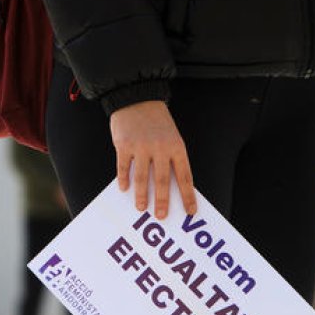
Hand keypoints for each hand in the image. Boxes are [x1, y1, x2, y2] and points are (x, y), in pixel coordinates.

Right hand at [109, 100, 196, 218]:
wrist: (137, 98)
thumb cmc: (156, 122)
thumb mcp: (171, 137)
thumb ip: (171, 159)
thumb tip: (169, 188)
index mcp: (176, 147)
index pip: (185, 176)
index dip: (188, 196)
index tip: (190, 211)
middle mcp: (160, 147)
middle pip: (162, 180)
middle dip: (163, 201)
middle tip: (161, 216)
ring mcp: (141, 146)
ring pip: (142, 177)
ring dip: (142, 195)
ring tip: (141, 207)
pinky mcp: (124, 144)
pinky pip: (124, 167)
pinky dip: (124, 179)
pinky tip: (125, 189)